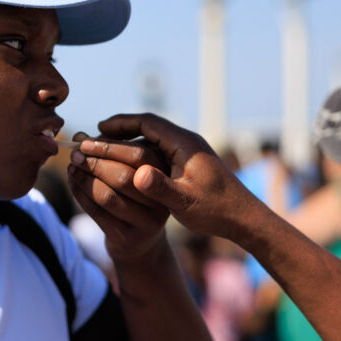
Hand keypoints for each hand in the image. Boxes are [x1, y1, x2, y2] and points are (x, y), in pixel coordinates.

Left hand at [67, 130, 170, 263]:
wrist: (140, 242)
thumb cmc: (134, 196)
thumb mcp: (132, 172)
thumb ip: (112, 153)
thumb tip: (80, 137)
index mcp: (166, 176)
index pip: (139, 155)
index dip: (108, 146)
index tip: (83, 141)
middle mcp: (160, 200)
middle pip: (123, 176)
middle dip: (93, 162)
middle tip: (74, 154)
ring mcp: (145, 222)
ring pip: (108, 196)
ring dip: (84, 179)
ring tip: (72, 168)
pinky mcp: (127, 237)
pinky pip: (98, 213)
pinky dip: (81, 195)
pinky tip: (73, 183)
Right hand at [91, 113, 253, 240]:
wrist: (245, 219)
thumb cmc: (217, 211)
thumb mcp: (185, 203)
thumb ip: (160, 188)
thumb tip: (137, 174)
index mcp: (185, 145)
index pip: (148, 122)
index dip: (121, 123)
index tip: (99, 128)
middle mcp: (187, 142)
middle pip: (148, 127)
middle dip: (120, 131)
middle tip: (95, 138)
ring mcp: (188, 152)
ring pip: (152, 139)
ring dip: (129, 142)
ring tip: (105, 150)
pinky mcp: (189, 163)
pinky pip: (159, 151)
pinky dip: (140, 154)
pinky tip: (126, 166)